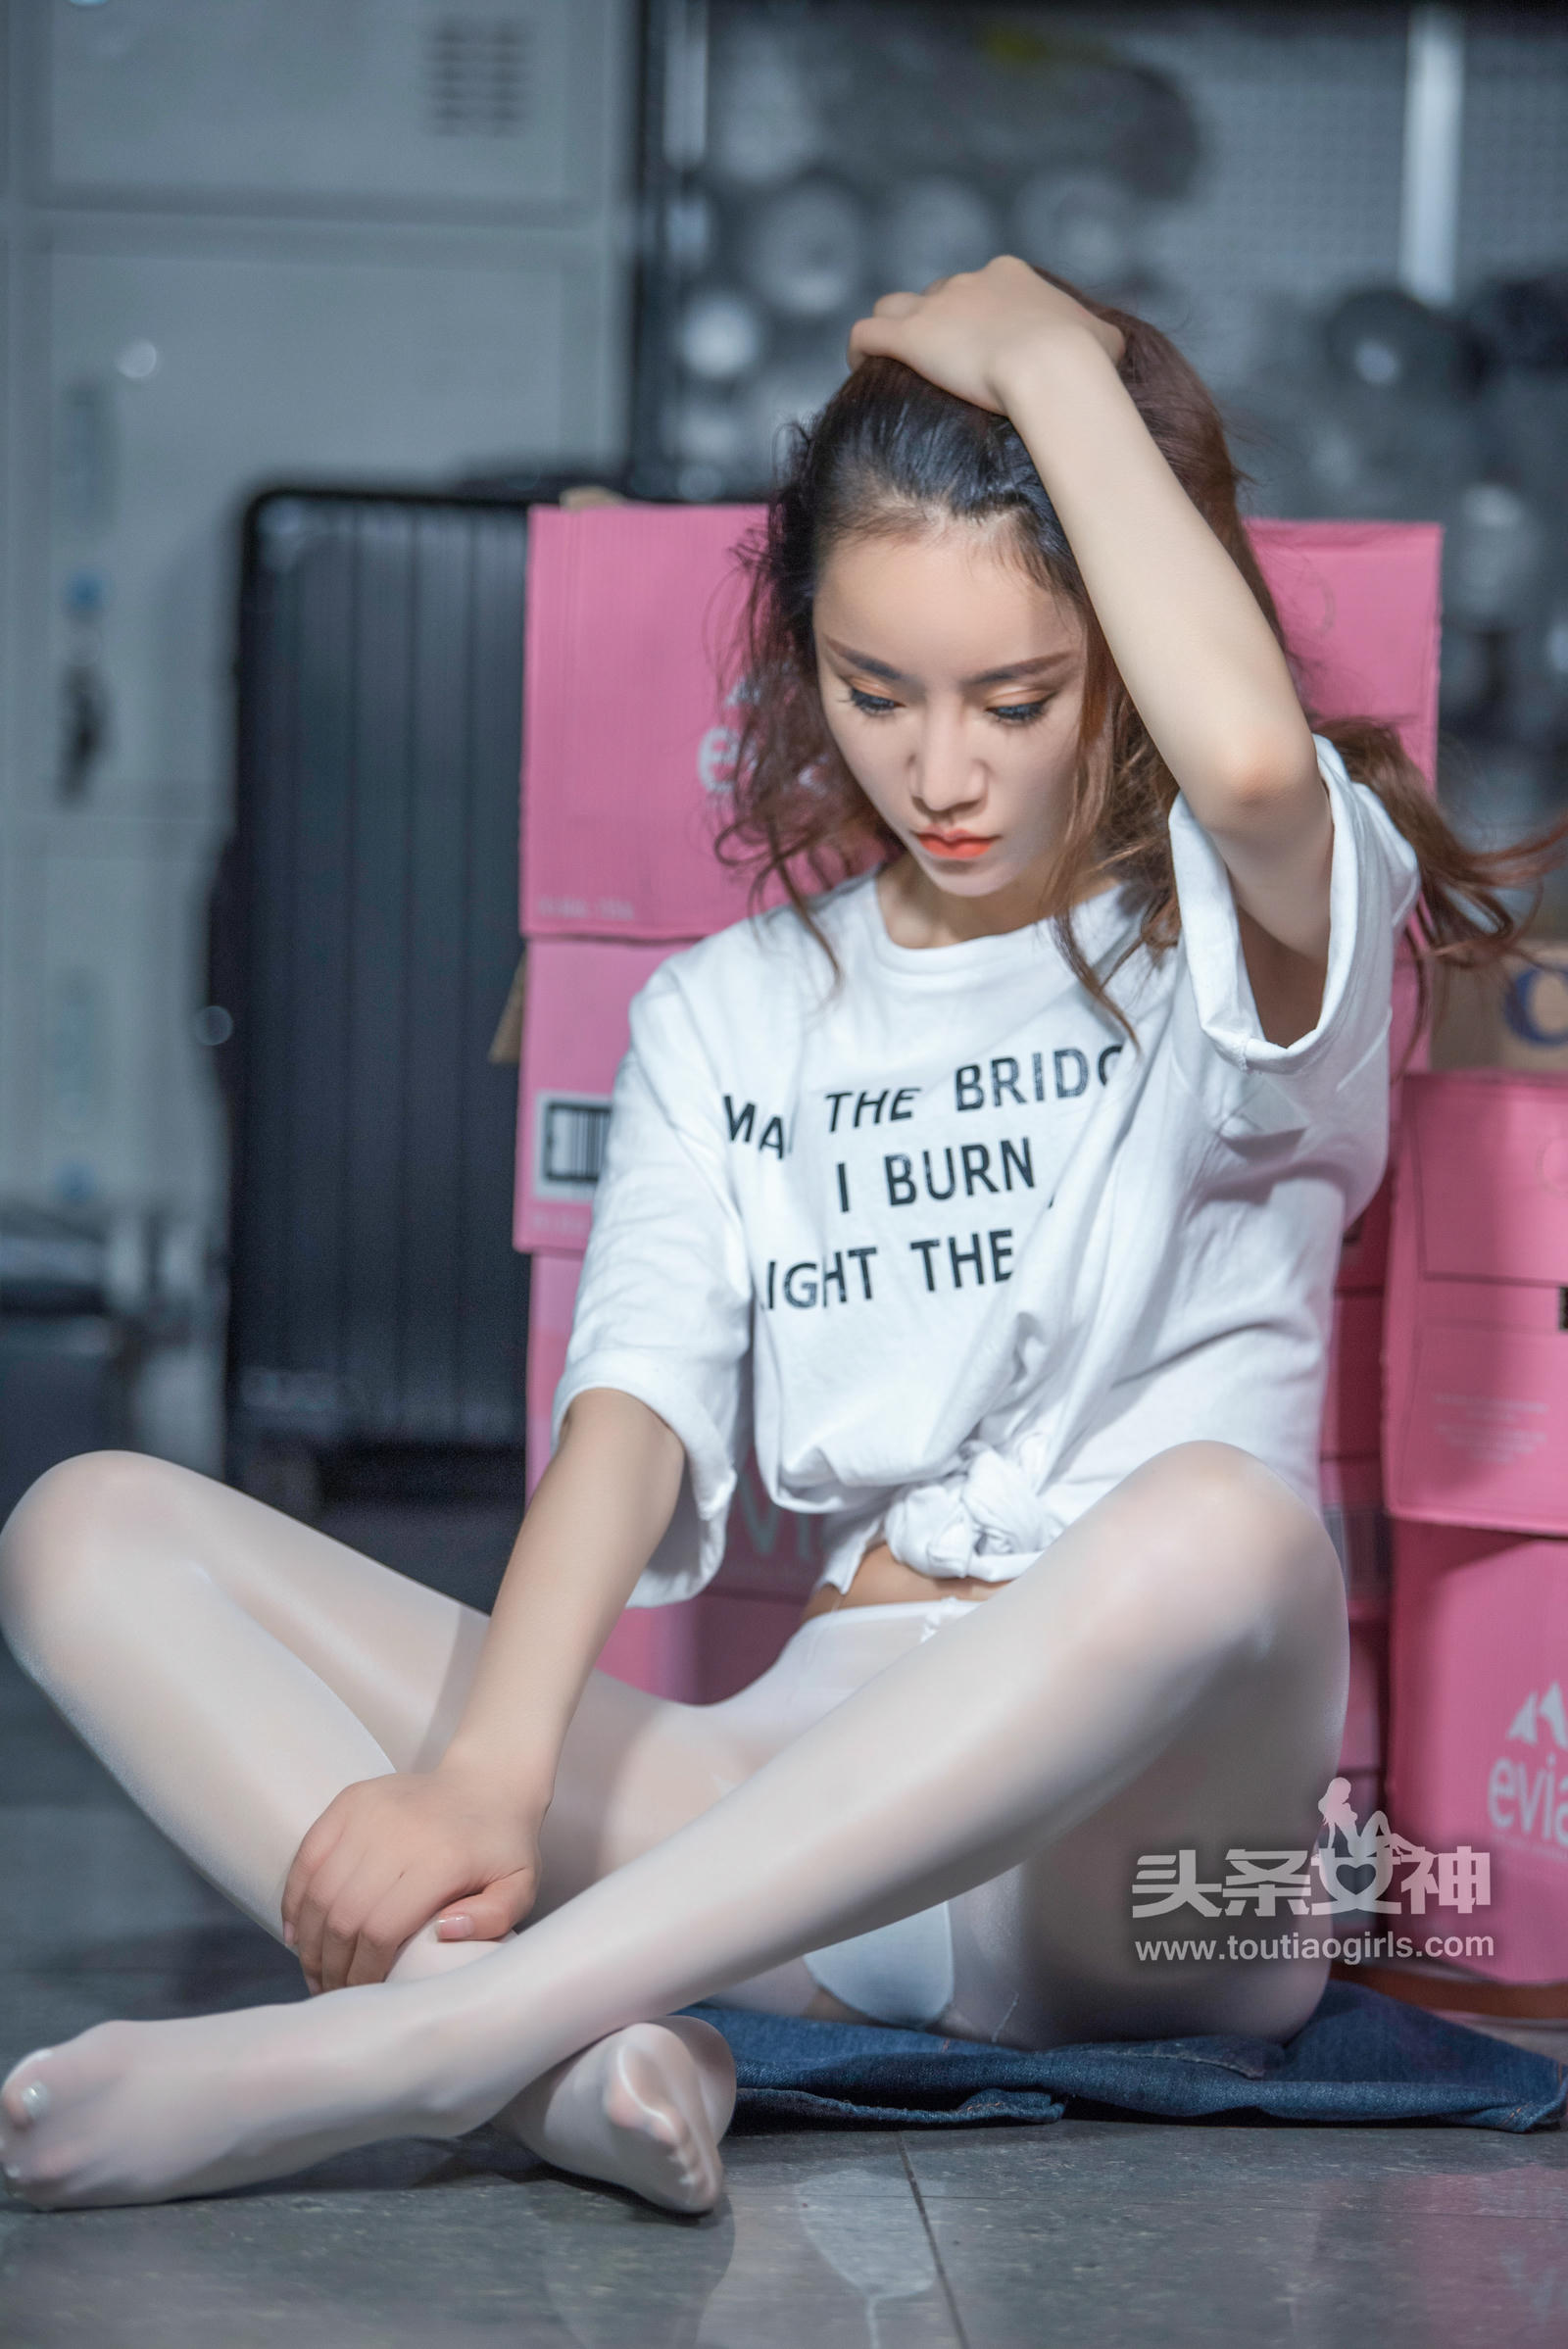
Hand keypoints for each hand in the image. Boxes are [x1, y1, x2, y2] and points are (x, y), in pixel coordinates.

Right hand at [280, 1765, 544, 1993]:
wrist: (489, 1781)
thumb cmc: (502, 1846)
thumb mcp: (520, 1886)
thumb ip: (494, 1918)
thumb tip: (444, 1933)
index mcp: (441, 1858)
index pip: (381, 1929)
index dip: (363, 1973)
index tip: (361, 1998)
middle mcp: (400, 1831)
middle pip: (343, 1914)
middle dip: (331, 1965)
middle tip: (330, 1993)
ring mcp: (370, 1812)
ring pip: (320, 1889)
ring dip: (309, 1940)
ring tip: (314, 1971)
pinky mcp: (351, 1800)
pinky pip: (308, 1854)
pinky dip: (295, 1897)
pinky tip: (298, 1932)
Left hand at [847, 254, 1124, 415]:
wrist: (1053, 367)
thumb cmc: (1084, 360)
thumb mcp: (1105, 340)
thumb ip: (1099, 336)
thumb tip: (1106, 346)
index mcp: (1009, 276)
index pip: (981, 287)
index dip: (975, 318)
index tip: (977, 349)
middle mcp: (968, 282)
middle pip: (939, 297)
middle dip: (936, 326)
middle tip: (937, 364)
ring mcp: (935, 308)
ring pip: (894, 306)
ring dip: (890, 329)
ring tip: (886, 361)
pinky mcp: (909, 337)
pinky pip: (866, 334)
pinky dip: (859, 349)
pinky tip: (859, 369)